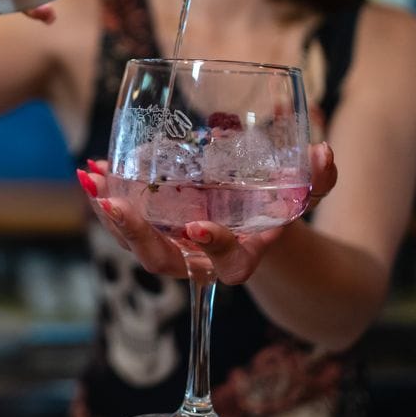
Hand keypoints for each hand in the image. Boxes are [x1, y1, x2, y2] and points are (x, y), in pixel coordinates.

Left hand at [76, 142, 337, 283]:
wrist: (254, 225)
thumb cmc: (278, 209)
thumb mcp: (302, 194)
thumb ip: (317, 180)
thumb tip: (325, 153)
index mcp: (242, 255)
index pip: (228, 262)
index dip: (214, 246)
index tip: (197, 226)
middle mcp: (200, 259)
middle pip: (162, 262)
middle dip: (135, 235)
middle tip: (113, 204)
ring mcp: (173, 247)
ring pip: (135, 244)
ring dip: (110, 215)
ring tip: (92, 179)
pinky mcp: (154, 231)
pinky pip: (125, 223)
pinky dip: (106, 197)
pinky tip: (90, 170)